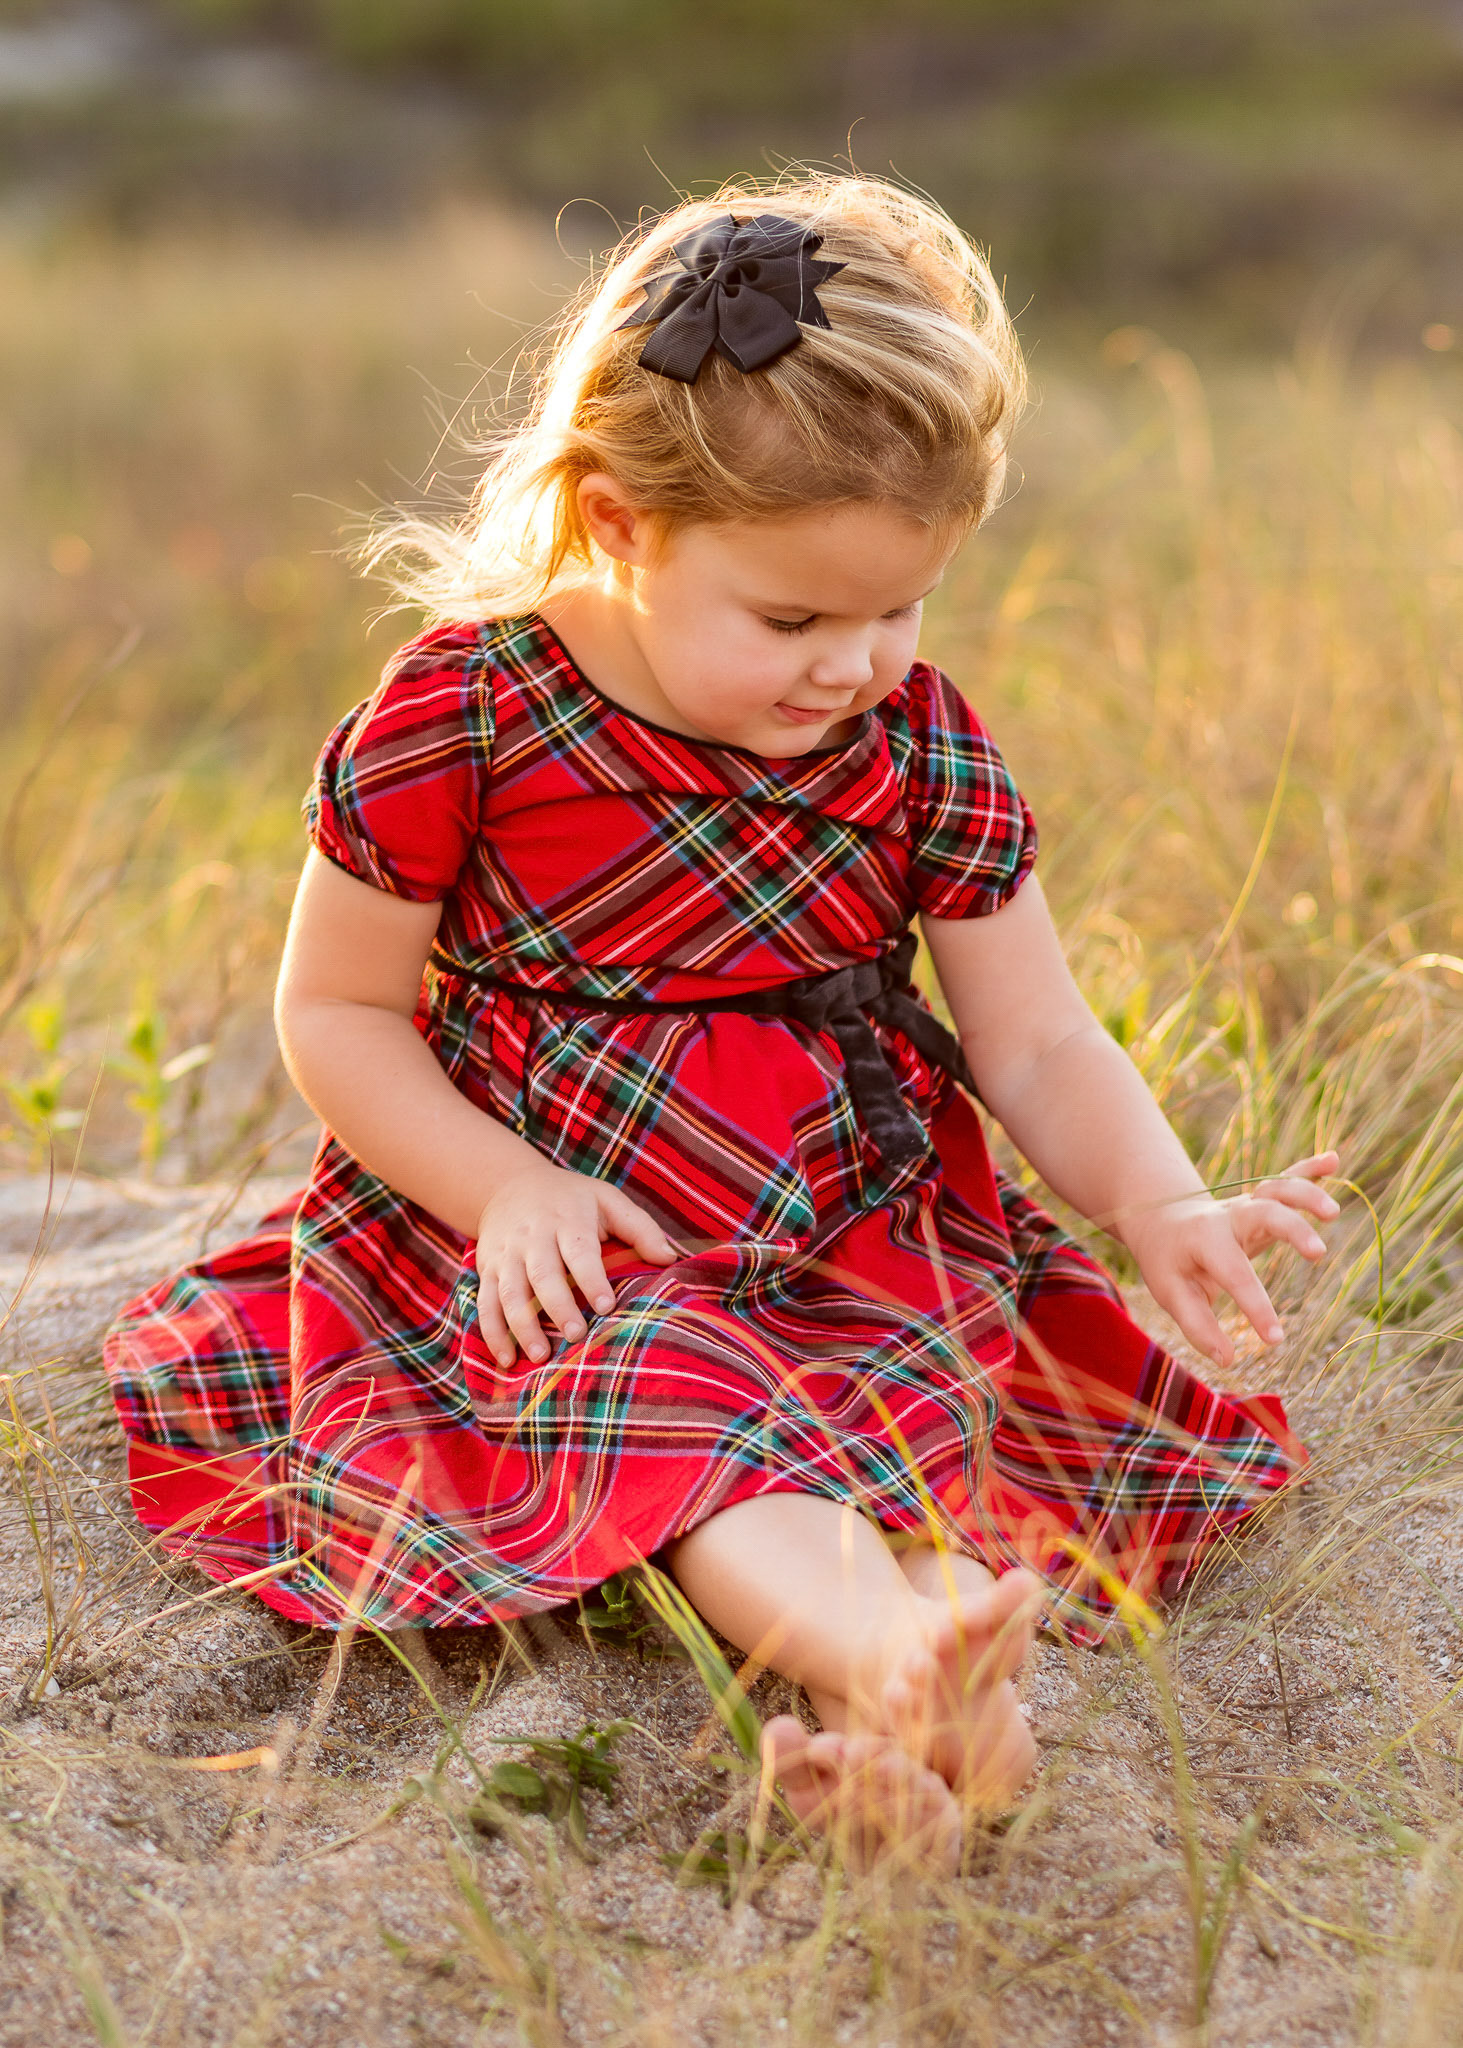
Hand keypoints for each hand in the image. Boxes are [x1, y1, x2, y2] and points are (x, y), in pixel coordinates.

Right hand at [475, 1158, 675, 1367]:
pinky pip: (486, 1303)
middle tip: (576, 1335)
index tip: (607, 1306)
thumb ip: (640, 1228)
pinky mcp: (487, 1269)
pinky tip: (507, 1359)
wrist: (508, 1184)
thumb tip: (671, 1259)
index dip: (591, 1279)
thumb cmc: (571, 1199)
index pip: (579, 1250)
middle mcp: (533, 1236)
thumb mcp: (607, 1200)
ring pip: (510, 1292)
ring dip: (523, 1326)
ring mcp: (506, 1254)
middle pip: (542, 1274)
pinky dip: (493, 1333)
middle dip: (557, 1306)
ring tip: (541, 1356)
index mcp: (567, 1219)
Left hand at [1120, 1151, 1339, 1368]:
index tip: (1276, 1340)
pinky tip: (1334, 1159)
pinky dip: (1309, 1167)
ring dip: (1306, 1194)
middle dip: (1291, 1229)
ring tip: (1333, 1213)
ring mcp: (1247, 1204)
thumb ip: (1198, 1326)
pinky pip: (1286, 1178)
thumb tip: (1228, 1360)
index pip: (1235, 1274)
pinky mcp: (1262, 1201)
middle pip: (1262, 1213)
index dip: (1257, 1307)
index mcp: (1204, 1240)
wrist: (1162, 1222)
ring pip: (1278, 1189)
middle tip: (1318, 1255)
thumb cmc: (1169, 1262)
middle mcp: (1229, 1216)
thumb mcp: (1170, 1294)